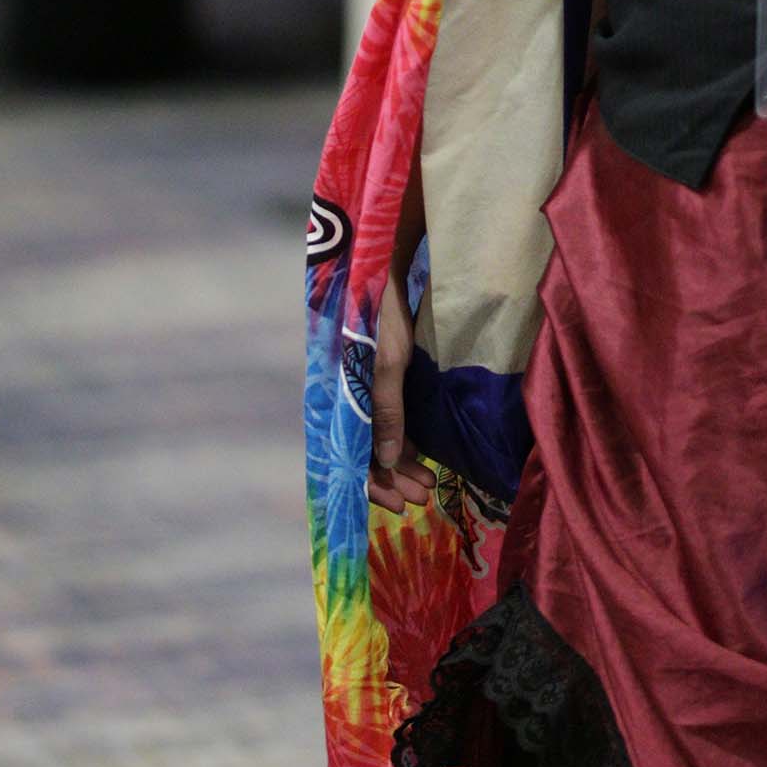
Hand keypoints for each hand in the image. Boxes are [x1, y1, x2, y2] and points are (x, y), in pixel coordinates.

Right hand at [368, 267, 431, 509]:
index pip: (350, 457)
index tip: (403, 505)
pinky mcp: (376, 375)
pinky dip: (402, 438)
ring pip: (376, 439)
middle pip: (364, 453)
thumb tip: (390, 459)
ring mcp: (360, 387)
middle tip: (424, 496)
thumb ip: (386, 409)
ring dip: (401, 463)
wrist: (379, 261)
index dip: (375, 485)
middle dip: (393, 479)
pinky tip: (420, 451)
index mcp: (338, 397)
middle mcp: (345, 398)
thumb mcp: (387, 361)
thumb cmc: (380, 310)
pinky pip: (384, 418)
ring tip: (428, 483)